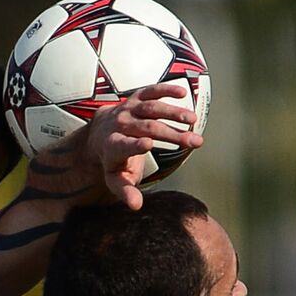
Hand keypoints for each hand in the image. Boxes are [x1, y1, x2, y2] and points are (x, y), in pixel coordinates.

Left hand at [28, 83, 203, 209]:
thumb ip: (125, 192)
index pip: (123, 145)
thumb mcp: (115, 179)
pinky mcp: (136, 97)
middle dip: (171, 134)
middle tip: (194, 142)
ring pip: (152, 108)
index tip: (148, 144)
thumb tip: (136, 206)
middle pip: (147, 127)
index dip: (134, 145)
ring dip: (174, 113)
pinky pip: (151, 91)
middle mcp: (119, 125)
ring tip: (193, 121)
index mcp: (113, 147)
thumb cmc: (113, 161)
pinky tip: (183, 92)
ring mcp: (128, 109)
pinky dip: (166, 89)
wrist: (100, 132)